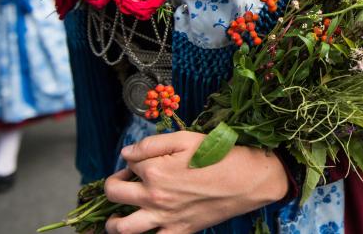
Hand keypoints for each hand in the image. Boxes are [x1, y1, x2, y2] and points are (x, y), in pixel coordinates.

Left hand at [104, 131, 287, 233]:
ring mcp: (165, 217)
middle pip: (114, 193)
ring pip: (121, 227)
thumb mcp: (186, 138)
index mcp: (155, 170)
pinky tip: (145, 228)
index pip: (128, 164)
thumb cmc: (221, 155)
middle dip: (113, 184)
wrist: (249, 180)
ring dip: (113, 220)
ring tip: (118, 214)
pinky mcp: (179, 231)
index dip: (134, 160)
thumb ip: (151, 144)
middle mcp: (154, 196)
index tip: (144, 159)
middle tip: (125, 180)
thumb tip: (126, 153)